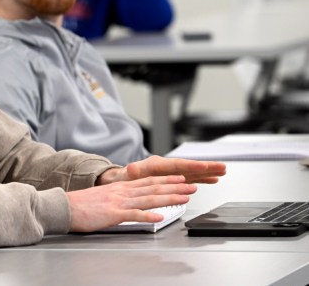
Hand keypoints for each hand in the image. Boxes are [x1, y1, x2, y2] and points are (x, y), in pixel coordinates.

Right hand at [67, 175, 194, 231]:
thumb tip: (133, 202)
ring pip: (148, 198)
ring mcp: (118, 202)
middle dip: (174, 187)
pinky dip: (147, 215)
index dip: (167, 180)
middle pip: (153, 188)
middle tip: (191, 186)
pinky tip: (159, 217)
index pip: (148, 181)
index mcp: (120, 188)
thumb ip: (119, 198)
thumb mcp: (103, 196)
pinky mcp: (112, 214)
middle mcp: (122, 192)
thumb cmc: (81, 204)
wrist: (64, 206)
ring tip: (183, 197)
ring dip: (168, 198)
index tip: (181, 179)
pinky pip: (133, 215)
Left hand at [98, 155, 226, 185]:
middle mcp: (165, 167)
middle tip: (222, 166)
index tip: (203, 167)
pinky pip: (190, 178)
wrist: (122, 180)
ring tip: (222, 171)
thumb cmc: (124, 178)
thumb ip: (132, 171)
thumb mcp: (126, 175)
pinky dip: (201, 178)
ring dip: (207, 172)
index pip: (176, 165)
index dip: (190, 166)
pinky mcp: (173, 179)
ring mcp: (170, 173)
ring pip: (192, 172)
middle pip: (188, 167)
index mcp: (155, 165)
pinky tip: (212, 179)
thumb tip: (134, 168)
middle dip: (205, 167)